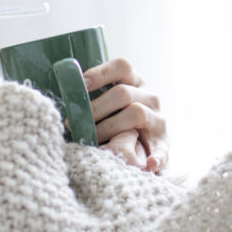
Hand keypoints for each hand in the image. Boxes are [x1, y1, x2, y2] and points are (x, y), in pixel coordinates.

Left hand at [83, 58, 168, 172]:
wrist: (144, 147)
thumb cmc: (117, 121)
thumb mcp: (111, 102)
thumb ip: (94, 96)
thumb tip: (67, 92)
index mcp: (135, 82)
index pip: (122, 66)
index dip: (101, 72)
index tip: (82, 83)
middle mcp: (149, 97)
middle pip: (123, 93)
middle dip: (96, 108)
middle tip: (74, 123)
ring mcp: (158, 119)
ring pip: (136, 113)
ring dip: (109, 127)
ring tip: (91, 140)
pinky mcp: (163, 143)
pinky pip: (161, 149)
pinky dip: (156, 156)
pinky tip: (149, 164)